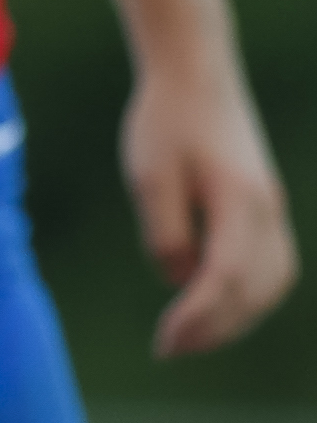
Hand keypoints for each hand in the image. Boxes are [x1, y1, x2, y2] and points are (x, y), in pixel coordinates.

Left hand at [124, 66, 294, 356]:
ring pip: (270, 282)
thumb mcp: (149, 178)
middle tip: (171, 348)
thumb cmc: (164, 122)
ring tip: (192, 334)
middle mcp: (267, 210)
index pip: (223, 280)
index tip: (164, 343)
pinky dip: (248, 292)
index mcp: (240, 203)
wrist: (195, 74)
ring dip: (236, 315)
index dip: (196, 318)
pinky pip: (271, 264)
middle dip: (215, 327)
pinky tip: (214, 301)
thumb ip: (165, 234)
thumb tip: (180, 278)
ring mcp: (272, 207)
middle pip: (253, 290)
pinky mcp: (265, 203)